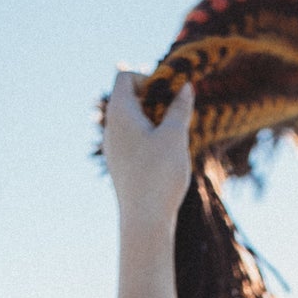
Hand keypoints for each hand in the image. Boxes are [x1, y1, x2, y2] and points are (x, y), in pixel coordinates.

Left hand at [103, 70, 193, 231]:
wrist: (144, 220)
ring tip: (174, 138)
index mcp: (119, 112)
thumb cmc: (159, 175)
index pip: (125, 77)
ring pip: (132, 121)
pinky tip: (165, 157)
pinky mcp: (120, 166)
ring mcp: (113, 148)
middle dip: (154, 100)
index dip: (149, 78)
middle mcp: (110, 128)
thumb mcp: (175, 136)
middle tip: (176, 114)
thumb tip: (186, 87)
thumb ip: (180, 108)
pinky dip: (148, 139)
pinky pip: (132, 141)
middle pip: (128, 97)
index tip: (169, 95)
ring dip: (154, 121)